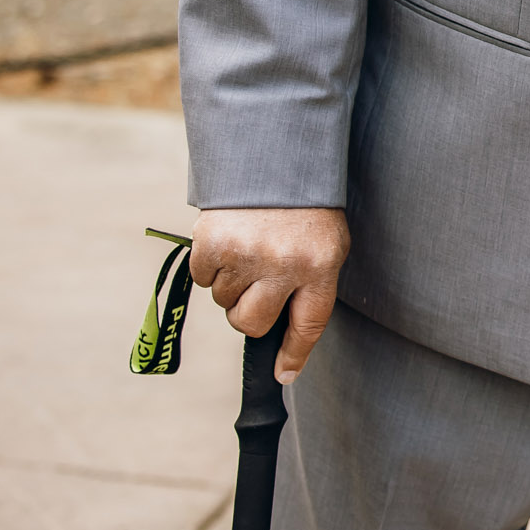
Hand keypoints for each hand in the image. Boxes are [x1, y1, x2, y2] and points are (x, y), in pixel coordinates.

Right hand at [189, 207, 350, 383]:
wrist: (275, 155)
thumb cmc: (306, 207)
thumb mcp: (326, 243)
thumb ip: (312, 285)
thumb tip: (286, 338)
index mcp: (319, 265)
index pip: (308, 325)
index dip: (294, 354)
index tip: (283, 374)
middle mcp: (283, 264)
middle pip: (251, 323)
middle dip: (249, 314)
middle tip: (256, 289)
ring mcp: (245, 254)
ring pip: (224, 301)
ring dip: (232, 284)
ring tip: (249, 248)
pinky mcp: (212, 242)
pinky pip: (203, 279)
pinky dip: (211, 265)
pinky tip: (230, 239)